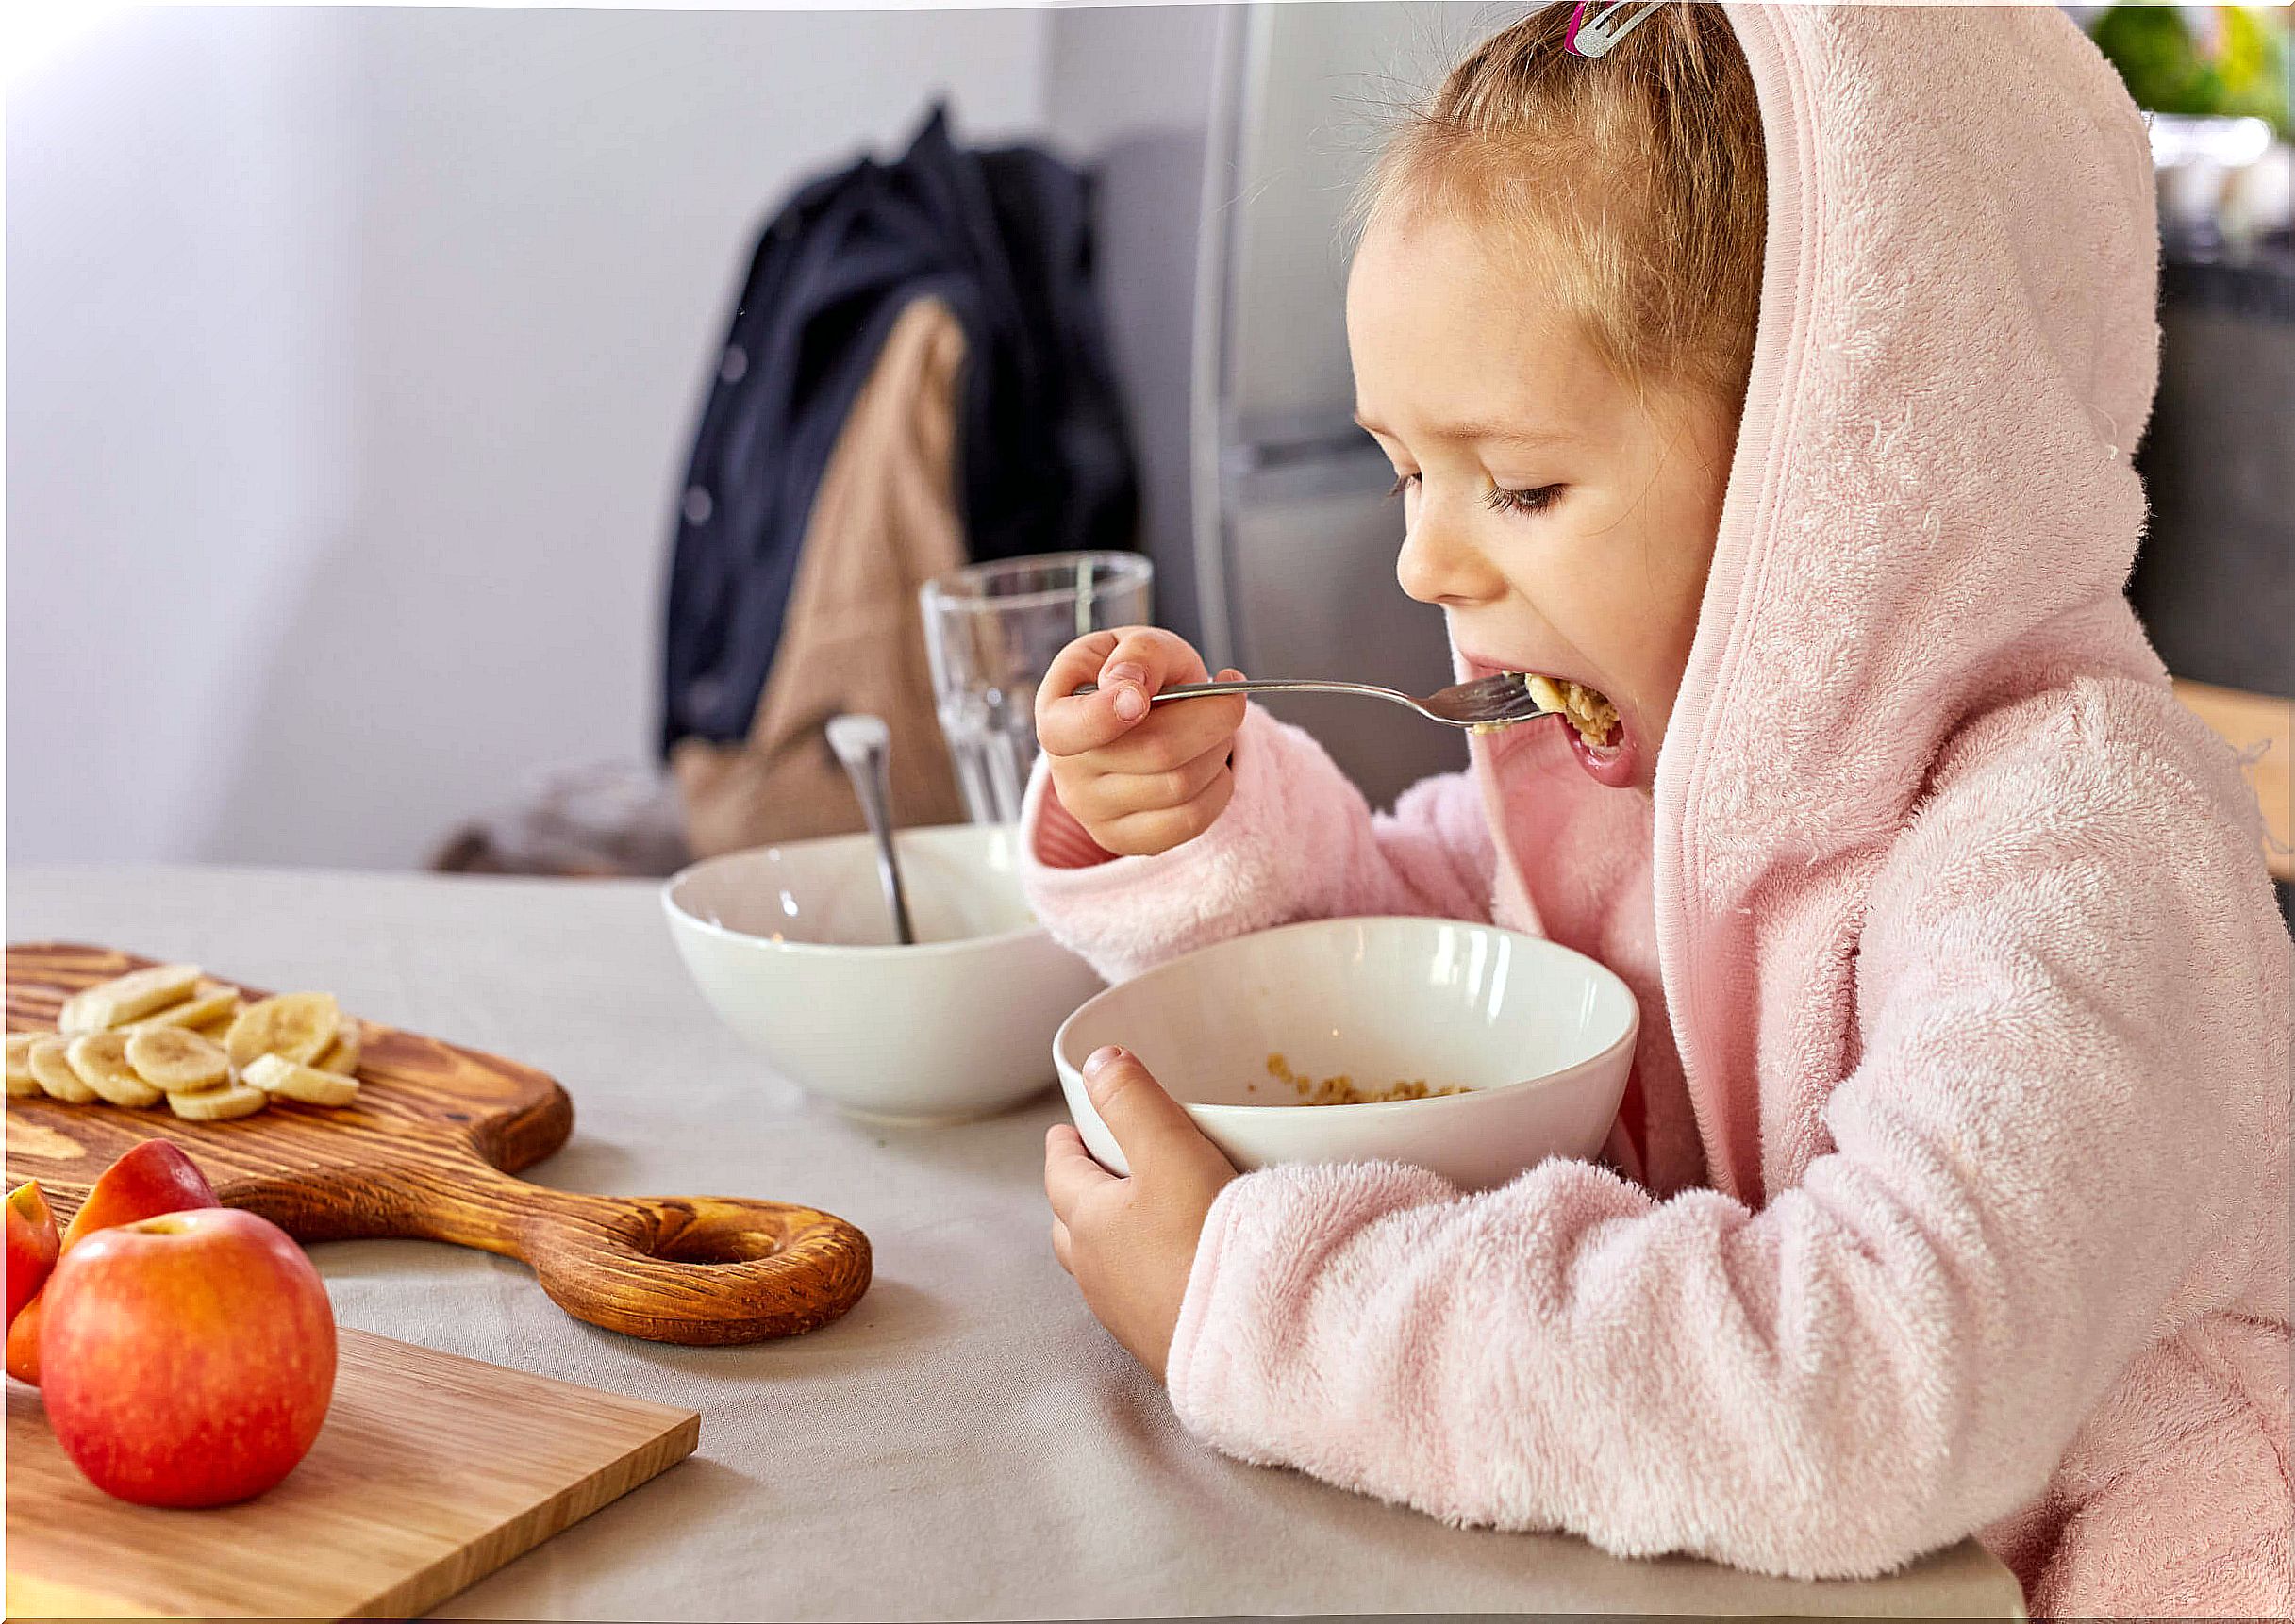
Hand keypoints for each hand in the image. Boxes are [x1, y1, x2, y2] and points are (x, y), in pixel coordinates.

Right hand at [1034, 627, 1247, 857]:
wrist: (1140, 718)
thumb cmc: (1138, 676)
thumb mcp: (1138, 644)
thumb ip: (1139, 652)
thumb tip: (1130, 681)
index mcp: (1056, 712)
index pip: (1067, 730)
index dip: (1105, 715)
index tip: (1142, 697)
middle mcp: (1066, 771)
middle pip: (1156, 752)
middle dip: (1211, 718)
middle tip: (1227, 698)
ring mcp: (1092, 812)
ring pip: (1181, 786)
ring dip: (1219, 750)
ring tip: (1218, 728)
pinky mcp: (1124, 839)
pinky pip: (1190, 821)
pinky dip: (1218, 786)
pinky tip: (1212, 763)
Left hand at [1045, 1046, 1236, 1379]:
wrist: (1247, 1344)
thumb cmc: (1205, 1248)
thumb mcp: (1169, 1153)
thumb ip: (1133, 1101)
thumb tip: (1098, 1062)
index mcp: (1088, 1223)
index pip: (1060, 1174)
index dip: (1064, 1146)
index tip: (1066, 1130)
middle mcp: (1096, 1273)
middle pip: (1072, 1223)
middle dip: (1080, 1191)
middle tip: (1100, 1168)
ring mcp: (1127, 1314)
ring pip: (1103, 1264)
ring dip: (1112, 1236)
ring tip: (1142, 1216)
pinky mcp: (1162, 1340)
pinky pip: (1139, 1296)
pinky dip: (1146, 1272)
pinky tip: (1179, 1269)